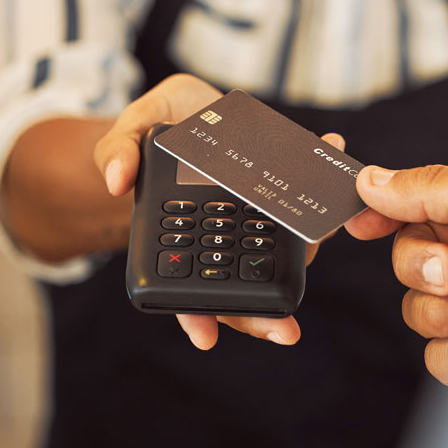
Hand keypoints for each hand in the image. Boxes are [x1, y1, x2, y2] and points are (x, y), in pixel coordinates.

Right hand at [93, 74, 343, 350]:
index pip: (190, 288)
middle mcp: (226, 237)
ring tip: (325, 228)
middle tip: (285, 332)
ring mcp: (259, 218)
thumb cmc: (157, 130)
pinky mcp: (284, 192)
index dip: (197, 315)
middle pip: (244, 286)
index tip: (206, 338)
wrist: (193, 109)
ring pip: (284, 249)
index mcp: (184, 237)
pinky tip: (331, 152)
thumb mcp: (126, 133)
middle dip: (264, 315)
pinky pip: (305, 199)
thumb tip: (116, 181)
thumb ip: (116, 152)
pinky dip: (321, 184)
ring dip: (310, 243)